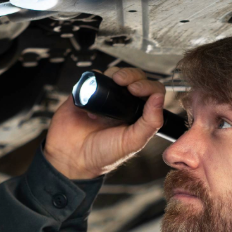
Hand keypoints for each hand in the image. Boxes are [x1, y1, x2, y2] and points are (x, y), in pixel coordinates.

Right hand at [43, 66, 164, 179]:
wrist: (72, 157)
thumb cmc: (102, 155)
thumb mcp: (133, 142)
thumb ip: (150, 122)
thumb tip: (159, 98)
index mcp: (137, 115)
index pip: (152, 92)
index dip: (147, 85)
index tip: (136, 89)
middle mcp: (123, 104)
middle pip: (135, 78)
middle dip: (131, 75)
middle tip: (123, 82)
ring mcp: (105, 98)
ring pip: (115, 74)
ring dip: (114, 74)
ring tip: (110, 86)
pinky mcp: (87, 93)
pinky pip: (93, 77)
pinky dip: (95, 79)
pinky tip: (93, 95)